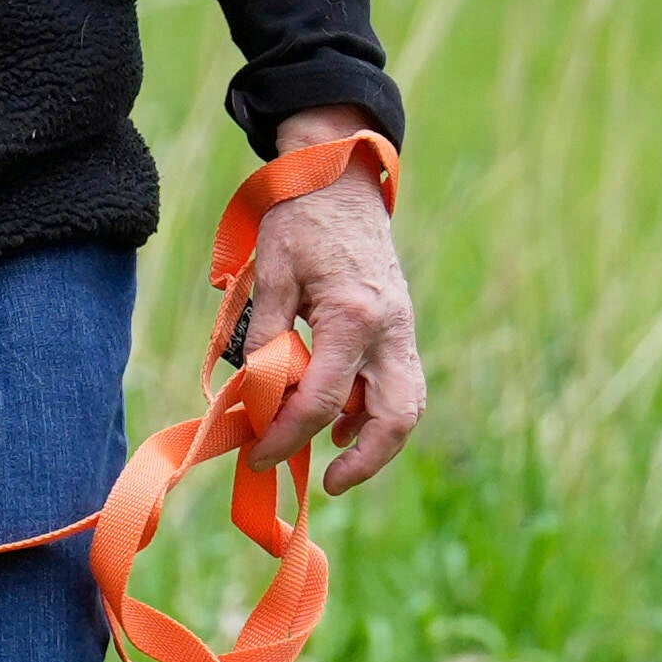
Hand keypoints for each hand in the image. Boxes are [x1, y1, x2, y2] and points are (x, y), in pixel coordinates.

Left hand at [231, 159, 427, 491]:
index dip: (286, 436)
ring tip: (334, 460)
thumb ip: (266, 339)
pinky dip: (377, 413)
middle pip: (394, 418)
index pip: (320, 401)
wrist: (341, 180)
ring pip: (407, 405)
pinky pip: (400, 384)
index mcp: (352, 317)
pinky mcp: (400, 329)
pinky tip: (342, 424)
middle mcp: (389, 330)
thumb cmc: (301, 220)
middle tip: (326, 482)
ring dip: (376, 441)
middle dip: (365, 461)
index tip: (258, 454)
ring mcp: (402, 330)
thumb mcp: (271, 275)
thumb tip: (254, 398)